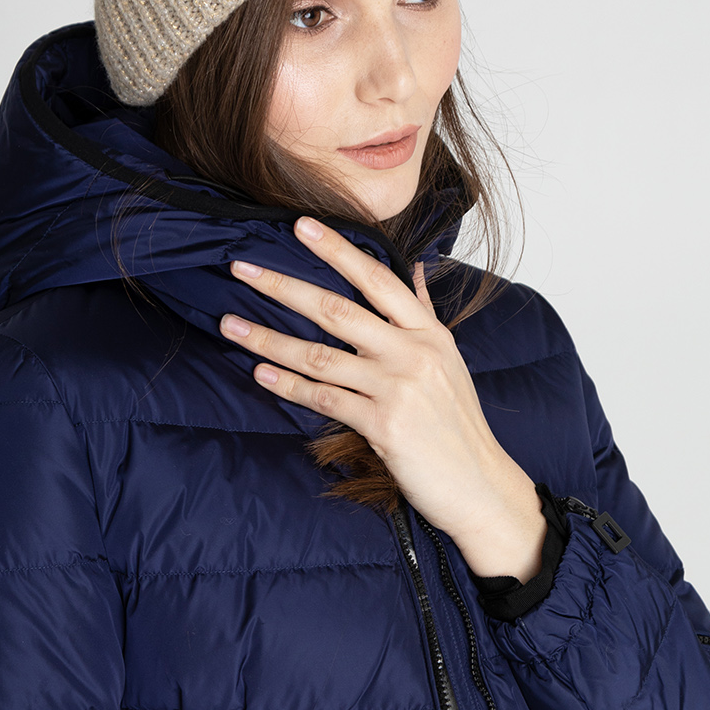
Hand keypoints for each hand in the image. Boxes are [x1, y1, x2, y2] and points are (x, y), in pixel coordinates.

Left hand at [220, 217, 546, 579]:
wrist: (479, 484)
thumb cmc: (458, 424)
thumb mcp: (449, 360)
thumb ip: (424, 313)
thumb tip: (413, 269)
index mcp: (429, 333)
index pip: (378, 279)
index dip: (338, 250)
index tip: (301, 225)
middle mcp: (414, 354)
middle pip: (338, 309)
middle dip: (284, 286)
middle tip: (242, 269)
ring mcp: (398, 389)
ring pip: (320, 356)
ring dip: (269, 339)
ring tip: (230, 325)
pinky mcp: (383, 425)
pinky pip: (323, 398)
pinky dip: (288, 385)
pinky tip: (261, 372)